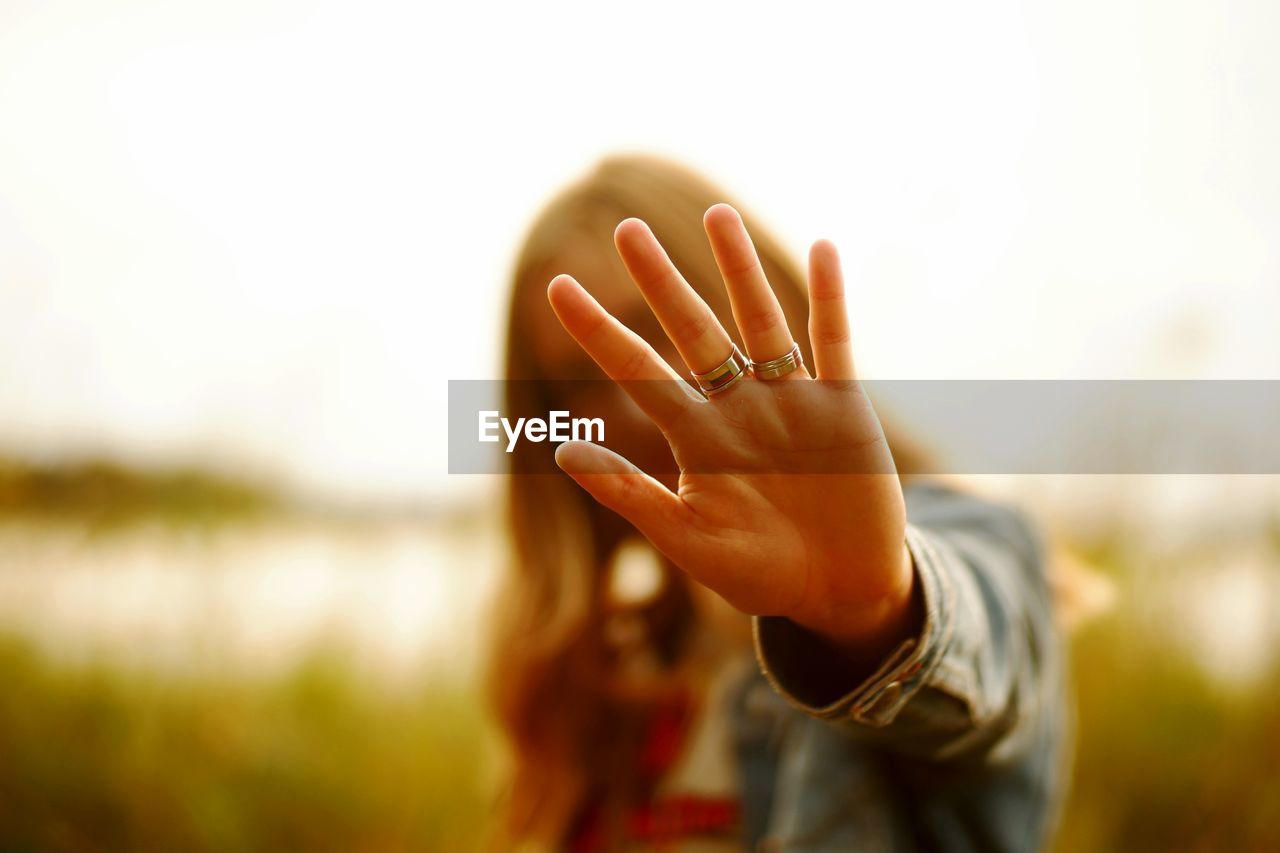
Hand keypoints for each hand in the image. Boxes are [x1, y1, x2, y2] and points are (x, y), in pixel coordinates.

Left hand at [546, 204, 915, 657]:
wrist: (839, 591)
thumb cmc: (759, 572)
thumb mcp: (689, 539)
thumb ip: (630, 494)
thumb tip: (561, 451)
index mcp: (696, 436)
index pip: (636, 371)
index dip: (599, 330)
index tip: (557, 286)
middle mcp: (737, 406)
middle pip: (694, 331)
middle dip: (662, 282)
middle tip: (627, 229)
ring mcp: (790, 401)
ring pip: (760, 322)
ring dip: (740, 270)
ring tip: (717, 215)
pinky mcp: (843, 407)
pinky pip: (834, 343)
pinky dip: (829, 299)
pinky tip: (822, 249)